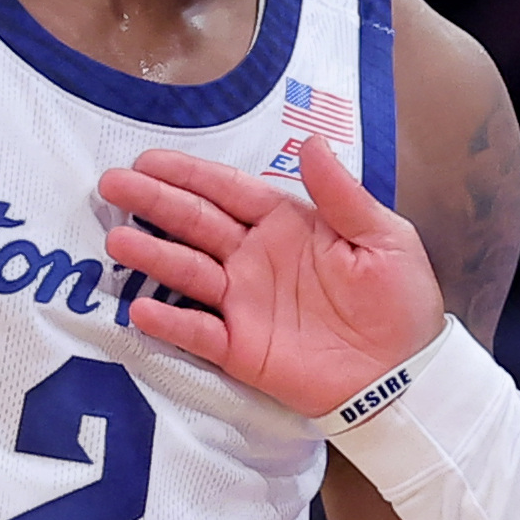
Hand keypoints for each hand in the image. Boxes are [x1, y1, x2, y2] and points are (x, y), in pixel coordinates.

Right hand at [100, 137, 448, 413]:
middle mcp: (256, 259)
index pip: (229, 191)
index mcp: (287, 225)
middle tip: (111, 185)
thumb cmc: (401, 303)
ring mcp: (244, 304)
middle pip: (196, 224)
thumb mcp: (384, 239)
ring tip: (117, 240)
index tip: (149, 160)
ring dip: (152, 256)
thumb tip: (312, 143)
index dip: (189, 175)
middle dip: (154, 202)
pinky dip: (170, 323)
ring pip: (188, 273)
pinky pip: (198, 333)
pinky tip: (141, 307)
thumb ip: (342, 195)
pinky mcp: (242, 349)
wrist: (407, 375)